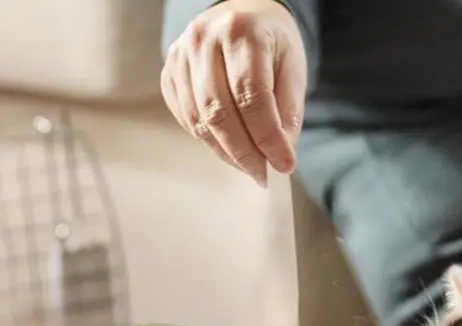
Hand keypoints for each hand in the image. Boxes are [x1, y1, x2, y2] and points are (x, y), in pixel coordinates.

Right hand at [161, 0, 307, 186]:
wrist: (240, 16)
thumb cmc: (271, 45)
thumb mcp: (292, 68)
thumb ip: (288, 112)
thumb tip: (278, 156)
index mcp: (241, 31)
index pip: (252, 97)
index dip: (268, 138)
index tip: (284, 165)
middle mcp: (203, 39)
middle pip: (220, 113)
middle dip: (244, 153)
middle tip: (263, 175)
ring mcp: (181, 56)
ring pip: (200, 122)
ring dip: (226, 152)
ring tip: (249, 165)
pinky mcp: (169, 74)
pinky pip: (188, 120)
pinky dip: (210, 141)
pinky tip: (229, 147)